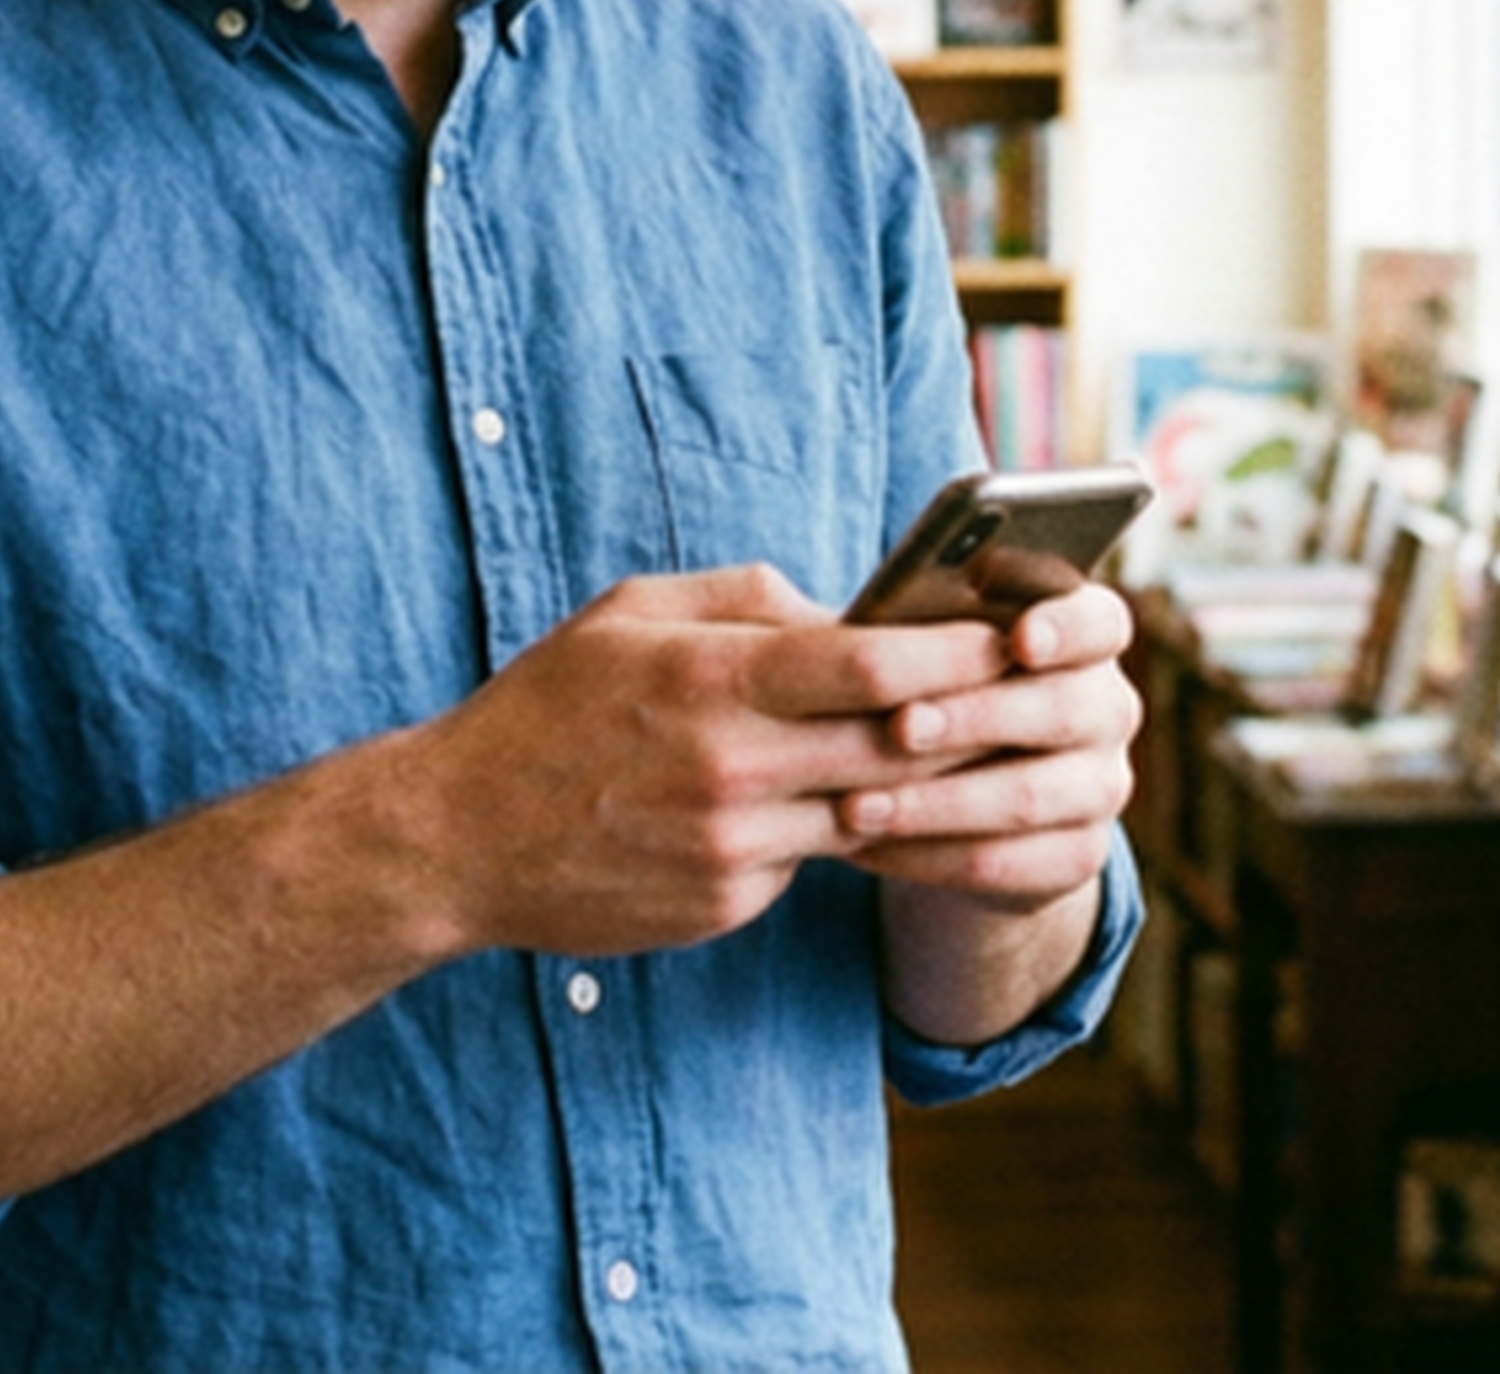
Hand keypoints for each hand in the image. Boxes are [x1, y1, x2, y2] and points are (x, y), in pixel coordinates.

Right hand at [395, 565, 1047, 961]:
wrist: (458, 839)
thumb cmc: (549, 706)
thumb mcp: (634, 613)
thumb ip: (750, 597)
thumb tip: (848, 607)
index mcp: (718, 678)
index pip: (881, 664)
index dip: (966, 650)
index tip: (1021, 633)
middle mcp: (737, 768)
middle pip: (903, 746)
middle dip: (979, 720)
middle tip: (1040, 695)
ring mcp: (736, 848)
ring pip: (875, 813)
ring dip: (928, 783)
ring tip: (982, 750)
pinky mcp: (729, 904)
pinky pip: (816, 859)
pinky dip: (840, 827)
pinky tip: (852, 802)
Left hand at [836, 581, 1139, 912]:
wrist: (963, 799)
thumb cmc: (927, 688)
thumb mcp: (924, 650)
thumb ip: (920, 628)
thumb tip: (860, 626)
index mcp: (1086, 635)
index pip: (1101, 621)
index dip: (1065, 627)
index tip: (1017, 637)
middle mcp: (1108, 707)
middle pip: (1061, 710)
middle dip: (973, 717)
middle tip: (899, 727)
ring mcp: (1100, 786)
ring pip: (1026, 797)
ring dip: (935, 802)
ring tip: (854, 805)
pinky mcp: (1077, 857)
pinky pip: (1004, 864)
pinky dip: (928, 857)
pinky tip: (863, 847)